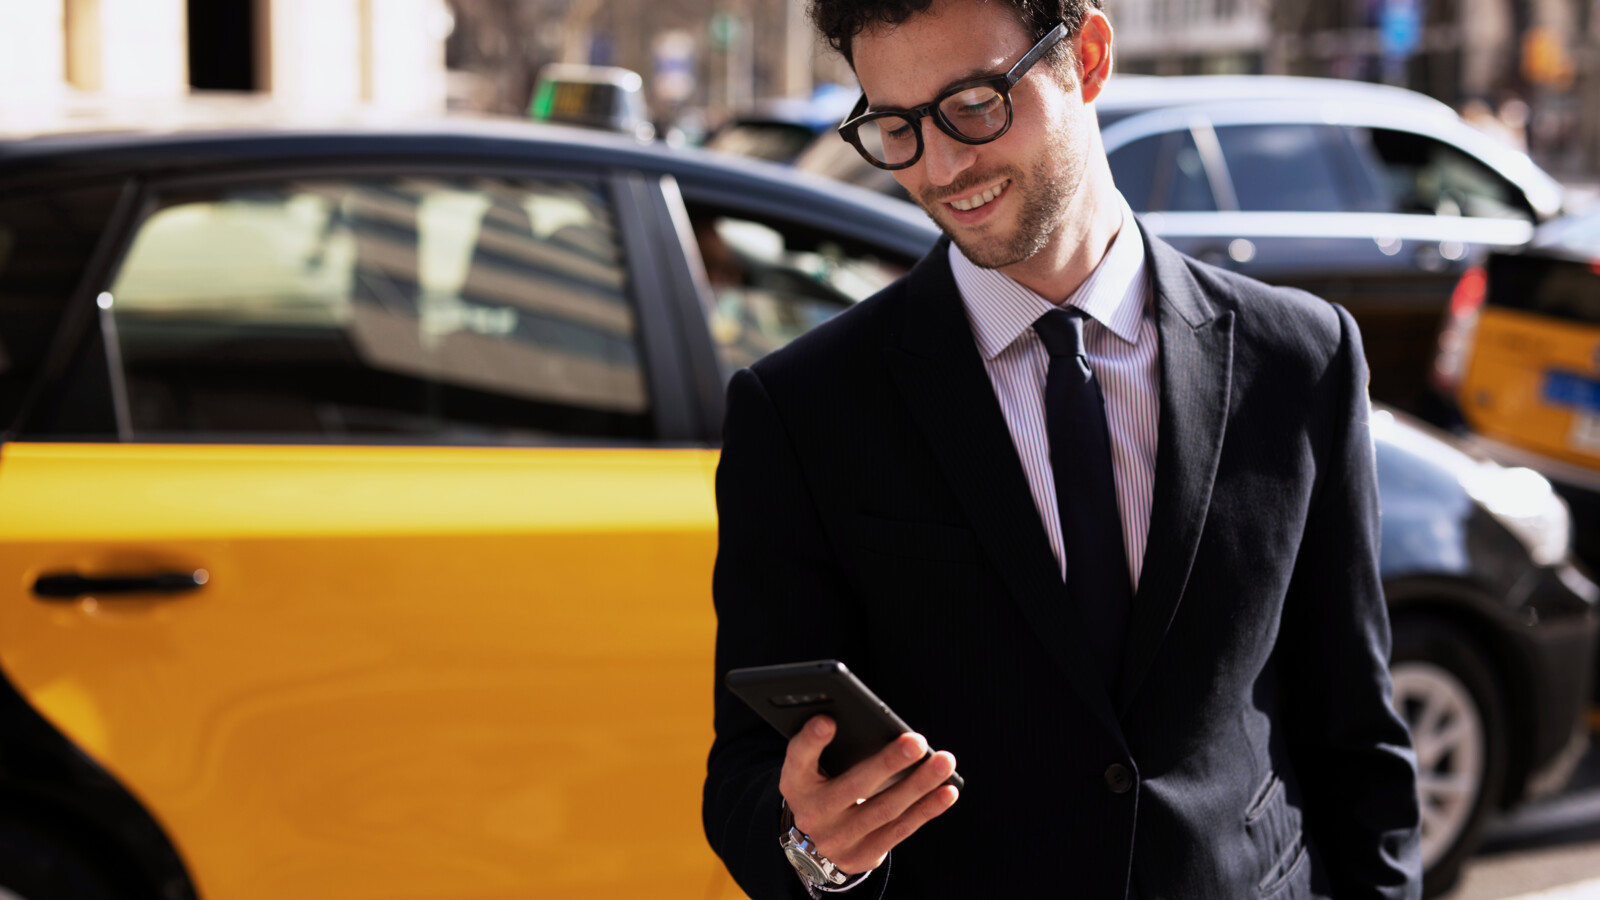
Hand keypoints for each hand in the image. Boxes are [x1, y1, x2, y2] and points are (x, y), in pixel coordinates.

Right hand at [778, 715, 959, 875]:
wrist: (815, 843)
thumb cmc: (823, 787)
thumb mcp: (813, 770)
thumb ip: (832, 749)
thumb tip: (883, 730)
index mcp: (796, 782)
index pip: (798, 758)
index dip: (812, 740)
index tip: (829, 720)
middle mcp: (811, 813)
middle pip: (854, 786)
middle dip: (888, 762)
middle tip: (916, 741)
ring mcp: (837, 840)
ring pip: (885, 809)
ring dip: (919, 785)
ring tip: (944, 762)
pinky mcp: (861, 856)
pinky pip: (900, 830)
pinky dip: (926, 809)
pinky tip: (947, 791)